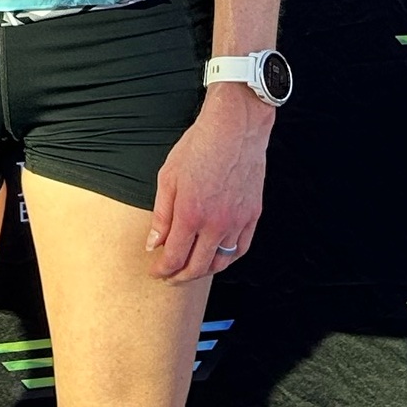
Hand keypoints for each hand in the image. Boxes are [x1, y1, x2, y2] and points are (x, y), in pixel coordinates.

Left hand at [145, 83, 272, 281]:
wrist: (234, 129)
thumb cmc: (198, 147)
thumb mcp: (168, 177)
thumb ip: (161, 215)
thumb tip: (154, 244)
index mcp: (190, 214)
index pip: (174, 257)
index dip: (162, 270)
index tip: (155, 271)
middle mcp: (215, 224)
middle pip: (197, 267)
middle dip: (180, 276)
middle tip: (170, 276)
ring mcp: (237, 222)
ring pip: (221, 262)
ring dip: (203, 270)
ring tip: (191, 269)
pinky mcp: (252, 216)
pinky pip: (240, 249)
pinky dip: (227, 259)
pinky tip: (217, 258)